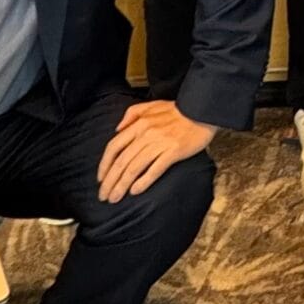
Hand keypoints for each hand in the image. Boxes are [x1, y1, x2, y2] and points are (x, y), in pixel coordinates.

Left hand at [97, 100, 215, 202]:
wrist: (203, 110)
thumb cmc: (178, 110)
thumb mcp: (152, 105)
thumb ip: (132, 114)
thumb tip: (117, 128)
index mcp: (139, 124)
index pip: (114, 147)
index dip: (104, 165)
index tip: (100, 179)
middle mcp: (146, 134)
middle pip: (122, 161)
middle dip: (110, 182)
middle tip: (103, 196)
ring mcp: (160, 144)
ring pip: (134, 168)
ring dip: (122, 185)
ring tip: (115, 198)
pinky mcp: (174, 152)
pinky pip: (155, 169)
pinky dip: (143, 181)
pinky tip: (135, 191)